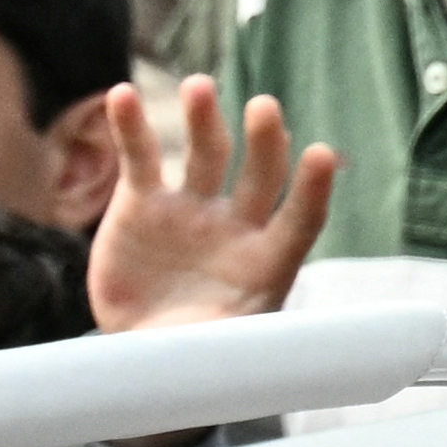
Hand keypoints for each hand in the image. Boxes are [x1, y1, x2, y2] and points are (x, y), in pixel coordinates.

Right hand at [89, 79, 336, 335]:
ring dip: (203, 118)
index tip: (322, 155)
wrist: (140, 351)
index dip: (312, 189)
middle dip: (264, 141)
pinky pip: (140, 157)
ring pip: (203, 154)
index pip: (300, 219)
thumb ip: (233, 344)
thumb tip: (244, 359)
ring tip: (199, 87)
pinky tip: (124, 95)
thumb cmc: (194, 358)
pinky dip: (131, 126)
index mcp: (267, 264)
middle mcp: (235, 227)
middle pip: (258, 174)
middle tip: (264, 108)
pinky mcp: (142, 203)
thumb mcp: (222, 354)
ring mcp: (189, 210)